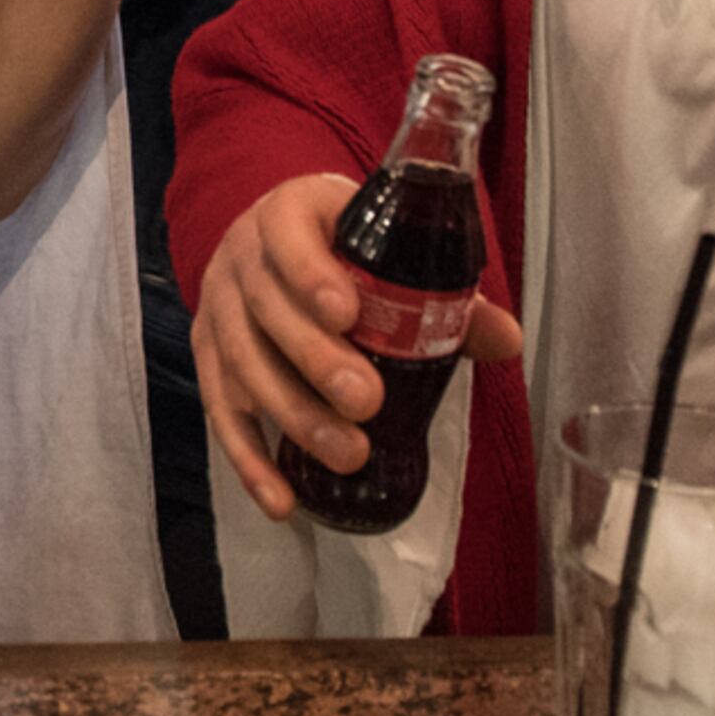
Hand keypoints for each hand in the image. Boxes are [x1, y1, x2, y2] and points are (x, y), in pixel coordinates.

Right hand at [193, 172, 522, 521]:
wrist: (275, 249)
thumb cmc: (344, 252)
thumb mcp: (386, 252)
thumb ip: (445, 297)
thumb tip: (506, 340)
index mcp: (288, 214)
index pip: (288, 233)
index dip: (311, 272)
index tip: (348, 313)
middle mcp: (241, 259)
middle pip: (266, 309)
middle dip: (315, 358)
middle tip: (367, 400)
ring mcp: (218, 312)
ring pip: (243, 366)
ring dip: (294, 414)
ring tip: (349, 455)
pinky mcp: (208, 360)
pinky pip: (221, 414)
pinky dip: (249, 461)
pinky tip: (282, 501)